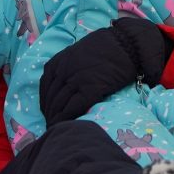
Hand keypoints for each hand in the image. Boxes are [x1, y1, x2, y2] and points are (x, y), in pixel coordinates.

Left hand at [40, 18, 169, 124]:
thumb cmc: (109, 46)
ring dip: (56, 119)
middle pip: (51, 98)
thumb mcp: (80, 52)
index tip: (47, 113)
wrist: (128, 43)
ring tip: (57, 129)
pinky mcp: (90, 88)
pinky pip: (73, 108)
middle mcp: (64, 70)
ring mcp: (76, 79)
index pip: (45, 86)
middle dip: (49, 114)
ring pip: (59, 105)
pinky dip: (67, 119)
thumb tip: (66, 82)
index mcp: (60, 61)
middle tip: (51, 126)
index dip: (45, 102)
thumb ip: (70, 66)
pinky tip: (67, 126)